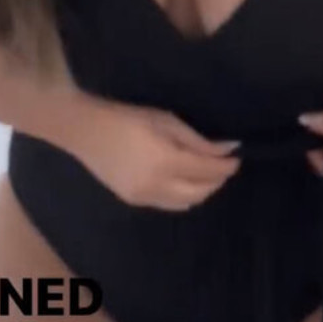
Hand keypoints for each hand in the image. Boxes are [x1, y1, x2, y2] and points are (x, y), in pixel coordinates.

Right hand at [57, 91, 241, 211]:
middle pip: (201, 193)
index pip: (208, 172)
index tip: (237, 157)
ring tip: (206, 172)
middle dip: (217, 180)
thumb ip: (198, 140)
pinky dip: (183, 195)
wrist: (85, 130)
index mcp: (167, 163)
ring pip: (186, 204)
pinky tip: (184, 180)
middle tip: (223, 165)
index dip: (226, 166)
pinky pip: (168, 204)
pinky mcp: (133, 201)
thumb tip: (228, 149)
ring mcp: (144, 198)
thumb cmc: (127, 117)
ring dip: (201, 190)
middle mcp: (157, 187)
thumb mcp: (166, 121)